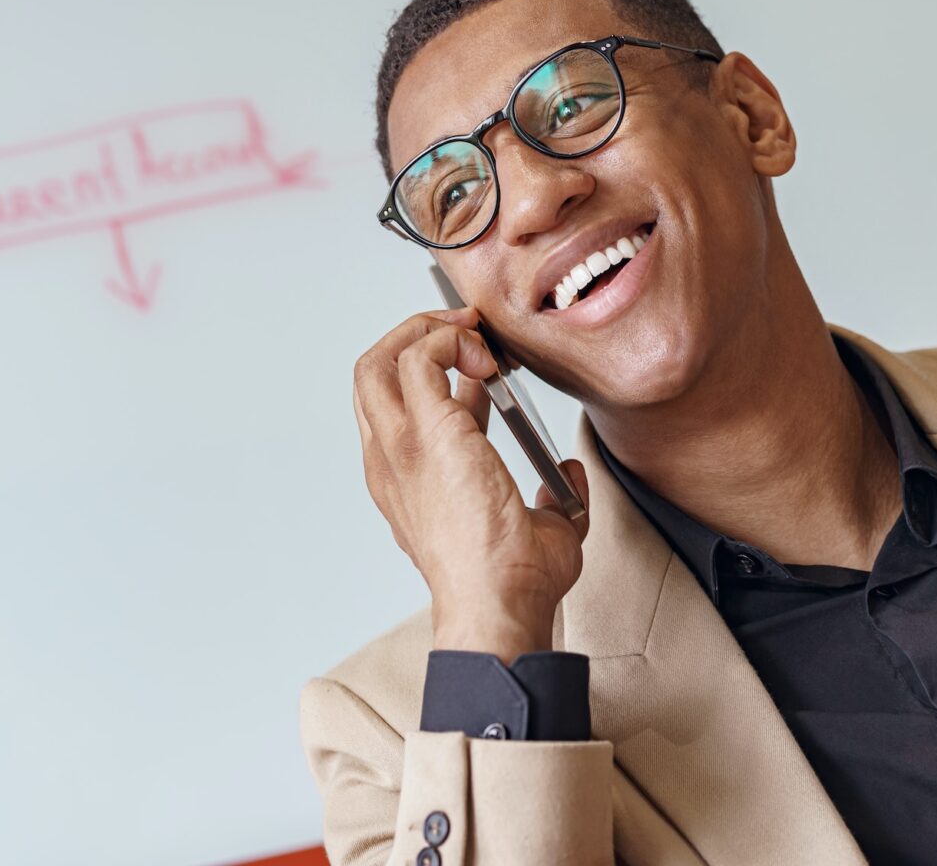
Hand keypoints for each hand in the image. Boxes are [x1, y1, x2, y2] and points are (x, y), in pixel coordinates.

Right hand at [352, 306, 589, 660]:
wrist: (499, 603)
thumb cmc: (510, 582)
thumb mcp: (539, 527)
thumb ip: (552, 496)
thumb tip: (567, 472)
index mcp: (407, 484)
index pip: (399, 411)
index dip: (435, 378)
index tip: (483, 371)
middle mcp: (392, 462)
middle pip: (369, 375)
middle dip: (414, 337)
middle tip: (467, 332)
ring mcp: (401, 448)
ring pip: (379, 360)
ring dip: (426, 332)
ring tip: (474, 333)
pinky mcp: (428, 433)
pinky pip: (421, 358)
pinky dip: (450, 339)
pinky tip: (488, 354)